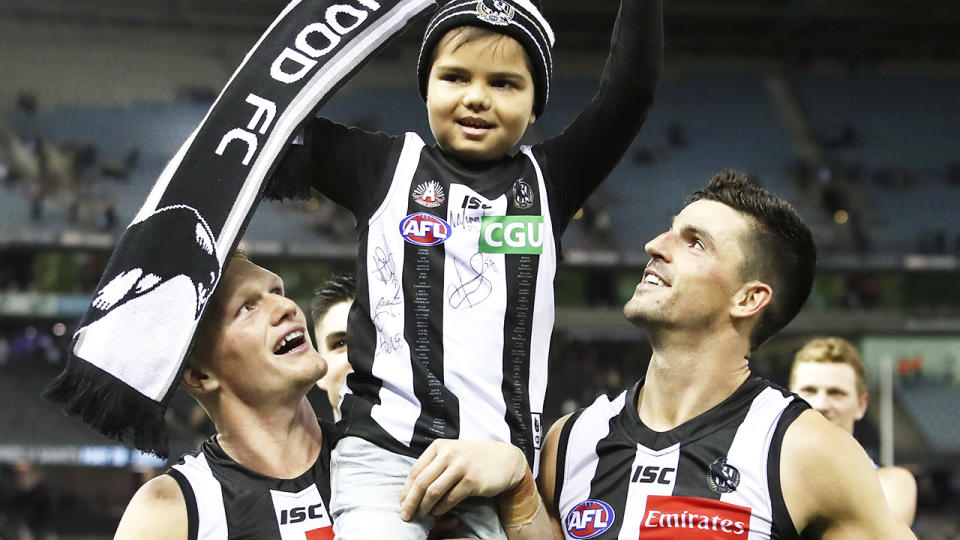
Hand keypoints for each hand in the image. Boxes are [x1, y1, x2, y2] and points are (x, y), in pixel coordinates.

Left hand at [400, 439, 526, 520]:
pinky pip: (449, 498)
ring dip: (424, 507)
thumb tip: (412, 489)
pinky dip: (440, 509)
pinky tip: (437, 513)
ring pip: (433, 491)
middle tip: (405, 516)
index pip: (415, 470)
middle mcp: (449, 454)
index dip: (406, 490)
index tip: (402, 503)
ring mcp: (460, 466)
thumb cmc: (474, 459)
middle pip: (421, 482)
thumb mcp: (453, 453)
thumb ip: (434, 465)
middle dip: (410, 502)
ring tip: (421, 515)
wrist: (505, 460)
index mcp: (440, 446)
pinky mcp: (471, 480)